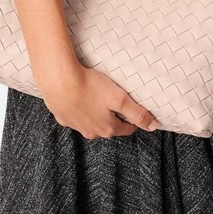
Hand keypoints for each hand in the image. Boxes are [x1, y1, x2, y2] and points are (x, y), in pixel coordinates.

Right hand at [36, 62, 158, 138]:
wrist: (59, 81)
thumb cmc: (90, 87)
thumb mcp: (120, 98)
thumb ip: (137, 113)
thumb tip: (153, 126)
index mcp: (107, 128)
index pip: (127, 129)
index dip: (133, 120)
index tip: (134, 111)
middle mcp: (91, 132)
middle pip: (108, 127)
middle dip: (114, 117)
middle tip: (115, 101)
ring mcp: (75, 126)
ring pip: (91, 122)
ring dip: (95, 113)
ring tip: (96, 98)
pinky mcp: (62, 116)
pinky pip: (75, 116)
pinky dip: (79, 109)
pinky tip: (78, 96)